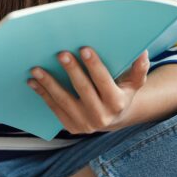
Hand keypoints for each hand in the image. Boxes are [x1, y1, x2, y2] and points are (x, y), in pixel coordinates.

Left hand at [27, 47, 149, 133]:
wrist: (113, 119)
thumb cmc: (121, 93)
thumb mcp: (134, 83)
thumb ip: (139, 69)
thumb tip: (143, 53)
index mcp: (117, 102)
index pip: (104, 81)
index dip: (94, 65)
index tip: (84, 48)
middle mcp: (101, 116)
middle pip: (83, 90)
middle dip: (71, 70)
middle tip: (61, 53)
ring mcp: (85, 124)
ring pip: (64, 101)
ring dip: (49, 84)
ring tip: (37, 69)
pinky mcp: (71, 127)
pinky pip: (55, 109)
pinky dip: (43, 94)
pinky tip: (33, 82)